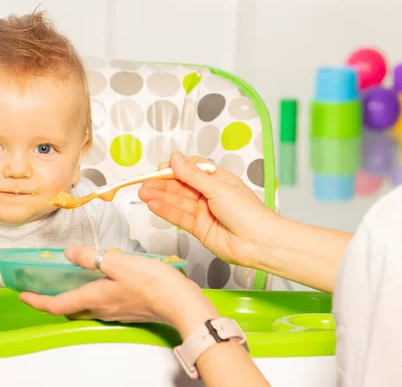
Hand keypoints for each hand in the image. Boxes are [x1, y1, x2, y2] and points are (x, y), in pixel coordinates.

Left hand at [19, 245, 218, 337]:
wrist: (179, 302)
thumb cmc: (152, 283)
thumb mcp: (116, 263)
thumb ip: (90, 257)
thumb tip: (69, 253)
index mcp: (94, 298)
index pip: (57, 304)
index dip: (37, 301)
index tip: (23, 295)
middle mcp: (101, 308)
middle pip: (69, 309)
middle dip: (52, 301)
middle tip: (41, 289)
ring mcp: (115, 311)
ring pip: (84, 307)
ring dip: (70, 297)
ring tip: (66, 282)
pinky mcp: (127, 308)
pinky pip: (100, 304)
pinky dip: (89, 294)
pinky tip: (97, 281)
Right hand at [138, 151, 278, 267]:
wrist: (259, 243)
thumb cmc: (247, 212)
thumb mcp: (218, 187)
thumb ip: (192, 175)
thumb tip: (175, 158)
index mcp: (218, 180)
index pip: (191, 170)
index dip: (174, 169)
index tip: (160, 169)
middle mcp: (209, 195)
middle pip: (181, 187)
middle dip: (162, 184)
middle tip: (144, 183)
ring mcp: (204, 213)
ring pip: (177, 202)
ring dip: (160, 197)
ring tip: (143, 193)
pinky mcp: (199, 229)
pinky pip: (179, 218)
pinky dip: (165, 211)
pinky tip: (153, 205)